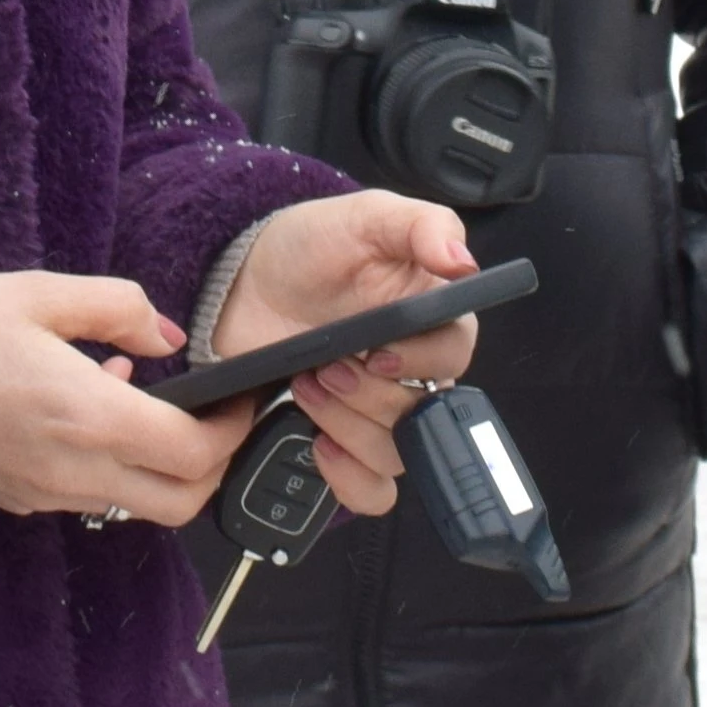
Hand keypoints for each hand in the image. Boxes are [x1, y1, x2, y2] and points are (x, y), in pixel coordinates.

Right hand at [0, 268, 245, 525]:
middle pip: (182, 503)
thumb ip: (119, 307)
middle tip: (214, 419)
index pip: (194, 453)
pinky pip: (94, 498)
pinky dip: (117, 467)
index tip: (239, 400)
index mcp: (87, 416)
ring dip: (162, 467)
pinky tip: (90, 410)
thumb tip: (167, 336)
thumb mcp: (40, 293)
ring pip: (140, 506)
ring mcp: (47, 495)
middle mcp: (73, 470)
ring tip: (141, 402)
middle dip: (214, 466)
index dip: (232, 431)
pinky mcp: (24, 501)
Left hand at [219, 190, 480, 518]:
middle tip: (325, 367)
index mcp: (432, 320)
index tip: (380, 353)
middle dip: (370, 396)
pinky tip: (319, 444)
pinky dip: (349, 479)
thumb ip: (422, 225)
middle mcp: (412, 374)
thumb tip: (463, 260)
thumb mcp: (366, 217)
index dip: (423, 362)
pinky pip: (370, 490)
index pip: (456, 356)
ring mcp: (375, 412)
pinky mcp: (342, 440)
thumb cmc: (311, 246)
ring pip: (396, 454)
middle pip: (425, 414)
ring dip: (350, 429)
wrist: (242, 282)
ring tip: (307, 387)